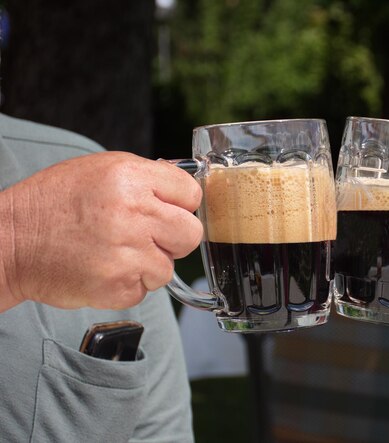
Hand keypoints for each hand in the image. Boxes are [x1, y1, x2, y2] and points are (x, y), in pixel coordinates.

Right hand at [0, 151, 202, 310]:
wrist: (12, 241)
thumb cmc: (54, 204)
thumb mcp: (100, 169)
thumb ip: (146, 176)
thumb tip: (183, 188)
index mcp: (131, 177)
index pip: (191, 192)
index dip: (182, 204)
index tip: (170, 210)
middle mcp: (134, 213)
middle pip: (191, 234)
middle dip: (175, 238)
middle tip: (151, 237)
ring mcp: (128, 252)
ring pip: (169, 267)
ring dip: (149, 265)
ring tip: (117, 253)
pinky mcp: (118, 285)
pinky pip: (146, 290)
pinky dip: (130, 285)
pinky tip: (106, 269)